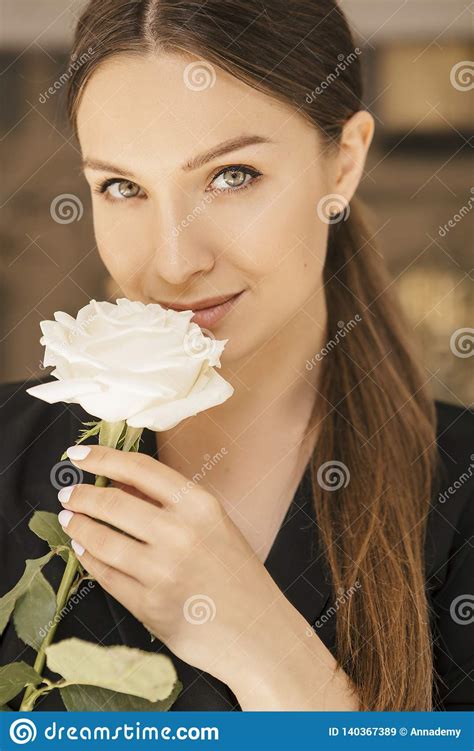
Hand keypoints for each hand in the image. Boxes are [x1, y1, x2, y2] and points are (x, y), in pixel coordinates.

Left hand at [57, 444, 287, 685]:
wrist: (257, 631)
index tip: (77, 455)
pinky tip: (83, 550)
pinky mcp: (149, 605)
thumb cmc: (236, 574)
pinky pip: (106, 576)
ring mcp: (163, 571)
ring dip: (78, 527)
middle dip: (82, 496)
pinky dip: (88, 559)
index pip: (139, 469)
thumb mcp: (213, 524)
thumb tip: (119, 482)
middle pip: (113, 502)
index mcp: (200, 505)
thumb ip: (170, 503)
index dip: (102, 458)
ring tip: (70, 520)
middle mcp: (181, 533)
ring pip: (102, 540)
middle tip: (68, 494)